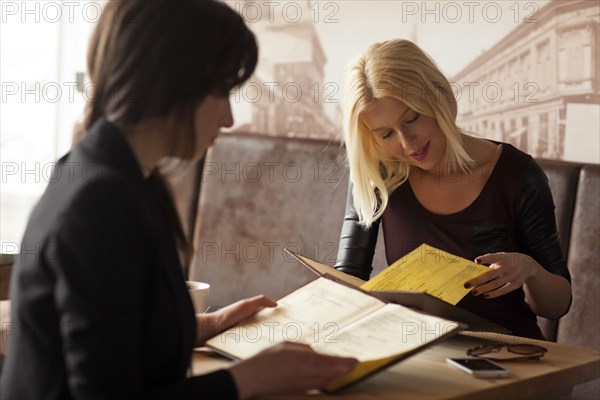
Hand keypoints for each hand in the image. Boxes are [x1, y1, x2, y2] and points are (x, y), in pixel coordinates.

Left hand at [196, 295, 276, 344]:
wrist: (211, 330)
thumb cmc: (227, 316)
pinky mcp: (241, 343)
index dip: (276, 315)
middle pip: (266, 326)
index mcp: (251, 311)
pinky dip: (256, 346)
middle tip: (282, 333)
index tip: (286, 319)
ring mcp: (245, 333)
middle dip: (273, 329)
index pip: (267, 313)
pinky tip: (260, 348)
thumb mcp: (245, 304)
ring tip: (272, 342)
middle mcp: (249, 322)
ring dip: (264, 339)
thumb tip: (275, 303)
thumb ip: (261, 301)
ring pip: (260, 336)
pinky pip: (252, 345)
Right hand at [229, 342, 357, 399]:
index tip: (355, 360)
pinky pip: (317, 386)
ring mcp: (302, 384)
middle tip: (354, 365)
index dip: (346, 362)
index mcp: (303, 360)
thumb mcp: (286, 345)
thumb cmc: (266, 358)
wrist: (253, 378)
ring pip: (326, 381)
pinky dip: (326, 381)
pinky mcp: (298, 390)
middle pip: (332, 374)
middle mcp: (306, 374)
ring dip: (337, 376)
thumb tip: (314, 352)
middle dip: (345, 369)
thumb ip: (303, 348)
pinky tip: (329, 377)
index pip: (331, 362)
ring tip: (344, 370)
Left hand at [464, 252, 538, 298]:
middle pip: (491, 274)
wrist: (528, 265)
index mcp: (503, 257)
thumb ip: (490, 262)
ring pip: (496, 283)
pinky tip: (486, 295)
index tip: (476, 261)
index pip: (493, 257)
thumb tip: (476, 272)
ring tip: (474, 292)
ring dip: (484, 288)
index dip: (485, 259)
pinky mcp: (516, 284)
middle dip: (478, 280)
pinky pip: (504, 290)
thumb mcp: (501, 257)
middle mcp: (508, 266)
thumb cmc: (508, 261)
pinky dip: (495, 293)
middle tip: (467, 285)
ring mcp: (513, 275)